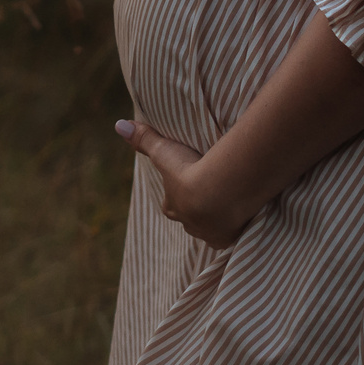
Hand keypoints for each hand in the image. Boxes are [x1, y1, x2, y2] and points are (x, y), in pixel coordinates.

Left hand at [115, 118, 253, 247]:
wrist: (219, 191)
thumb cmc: (188, 170)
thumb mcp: (164, 151)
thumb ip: (145, 139)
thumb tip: (120, 125)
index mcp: (173, 207)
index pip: (172, 203)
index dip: (180, 194)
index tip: (190, 182)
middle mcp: (188, 225)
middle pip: (191, 217)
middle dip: (199, 208)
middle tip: (213, 192)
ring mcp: (209, 233)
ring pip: (211, 228)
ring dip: (218, 218)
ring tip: (230, 203)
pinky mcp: (229, 239)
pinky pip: (231, 236)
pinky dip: (236, 227)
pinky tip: (243, 216)